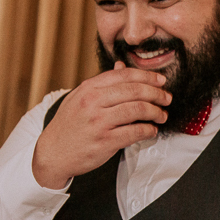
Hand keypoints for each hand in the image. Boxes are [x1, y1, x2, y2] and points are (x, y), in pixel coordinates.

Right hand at [32, 62, 171, 188]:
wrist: (52, 153)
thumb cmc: (69, 125)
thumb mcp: (80, 97)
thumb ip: (103, 83)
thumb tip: (122, 66)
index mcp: (88, 88)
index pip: (124, 75)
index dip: (147, 76)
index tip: (160, 81)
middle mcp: (93, 102)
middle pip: (134, 91)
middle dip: (156, 94)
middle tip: (166, 99)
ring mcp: (99, 122)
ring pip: (137, 110)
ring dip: (155, 112)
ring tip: (161, 115)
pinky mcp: (105, 141)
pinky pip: (134, 132)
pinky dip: (148, 131)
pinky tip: (151, 130)